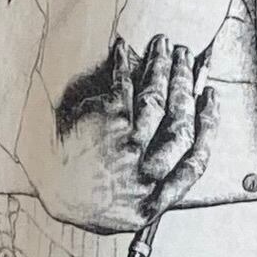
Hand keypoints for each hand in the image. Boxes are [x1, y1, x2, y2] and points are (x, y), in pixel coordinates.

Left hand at [48, 35, 211, 228]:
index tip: (210, 100)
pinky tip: (125, 49)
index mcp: (154, 202)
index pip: (195, 161)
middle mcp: (145, 175)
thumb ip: (157, 187)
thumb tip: (183, 137)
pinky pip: (123, 87)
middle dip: (186, 87)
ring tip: (166, 48)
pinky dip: (125, 64)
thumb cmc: (84, 202)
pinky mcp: (107, 126)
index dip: (209, 126)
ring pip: (157, 101)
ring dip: (164, 69)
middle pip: (180, 124)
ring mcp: (127, 148)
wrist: (46, 196)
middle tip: (187, 60)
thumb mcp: (127, 209)